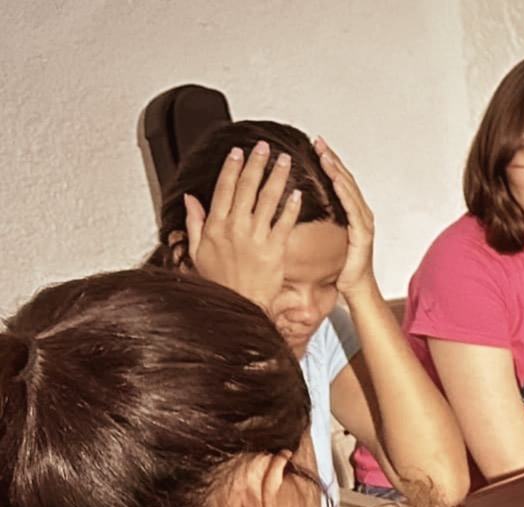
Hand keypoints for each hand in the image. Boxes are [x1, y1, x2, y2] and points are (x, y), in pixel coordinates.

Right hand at [185, 141, 299, 310]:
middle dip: (257, 164)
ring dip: (277, 177)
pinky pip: (284, 223)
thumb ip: (194, 222)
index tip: (239, 152)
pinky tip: (296, 192)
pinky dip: (290, 207)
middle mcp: (235, 228)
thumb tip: (190, 199)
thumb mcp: (197, 251)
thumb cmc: (220, 283)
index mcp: (216, 226)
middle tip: (265, 147)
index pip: (224, 188)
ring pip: (267, 200)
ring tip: (284, 161)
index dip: (232, 167)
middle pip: (246, 187)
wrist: (239, 305)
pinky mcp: (274, 250)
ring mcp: (256, 238)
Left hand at [312, 136, 375, 295]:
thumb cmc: (341, 269)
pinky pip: (353, 209)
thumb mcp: (323, 239)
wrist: (357, 290)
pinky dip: (344, 192)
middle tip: (318, 142)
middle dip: (331, 159)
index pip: (338, 181)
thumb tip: (293, 207)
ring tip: (325, 154)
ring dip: (337, 170)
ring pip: (349, 189)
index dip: (327, 162)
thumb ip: (317, 221)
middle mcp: (359, 214)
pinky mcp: (363, 234)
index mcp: (349, 214)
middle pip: (345, 180)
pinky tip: (335, 179)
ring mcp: (363, 223)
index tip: (314, 146)